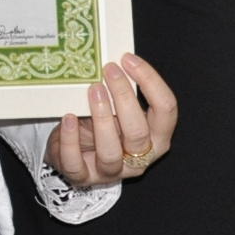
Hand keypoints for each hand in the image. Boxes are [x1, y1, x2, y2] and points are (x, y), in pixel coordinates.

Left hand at [47, 51, 177, 186]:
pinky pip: (76, 163)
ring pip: (110, 152)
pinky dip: (70, 139)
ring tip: (92, 90)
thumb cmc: (101, 124)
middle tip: (109, 71)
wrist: (73, 153)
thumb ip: (122, 92)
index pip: (166, 110)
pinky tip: (67, 117)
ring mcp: (112, 171)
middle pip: (138, 132)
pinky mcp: (84, 177)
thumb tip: (115, 56)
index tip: (128, 59)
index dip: (151, 82)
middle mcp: (139, 158)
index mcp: (157, 137)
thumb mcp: (118, 109)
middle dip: (123, 98)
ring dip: (101, 119)